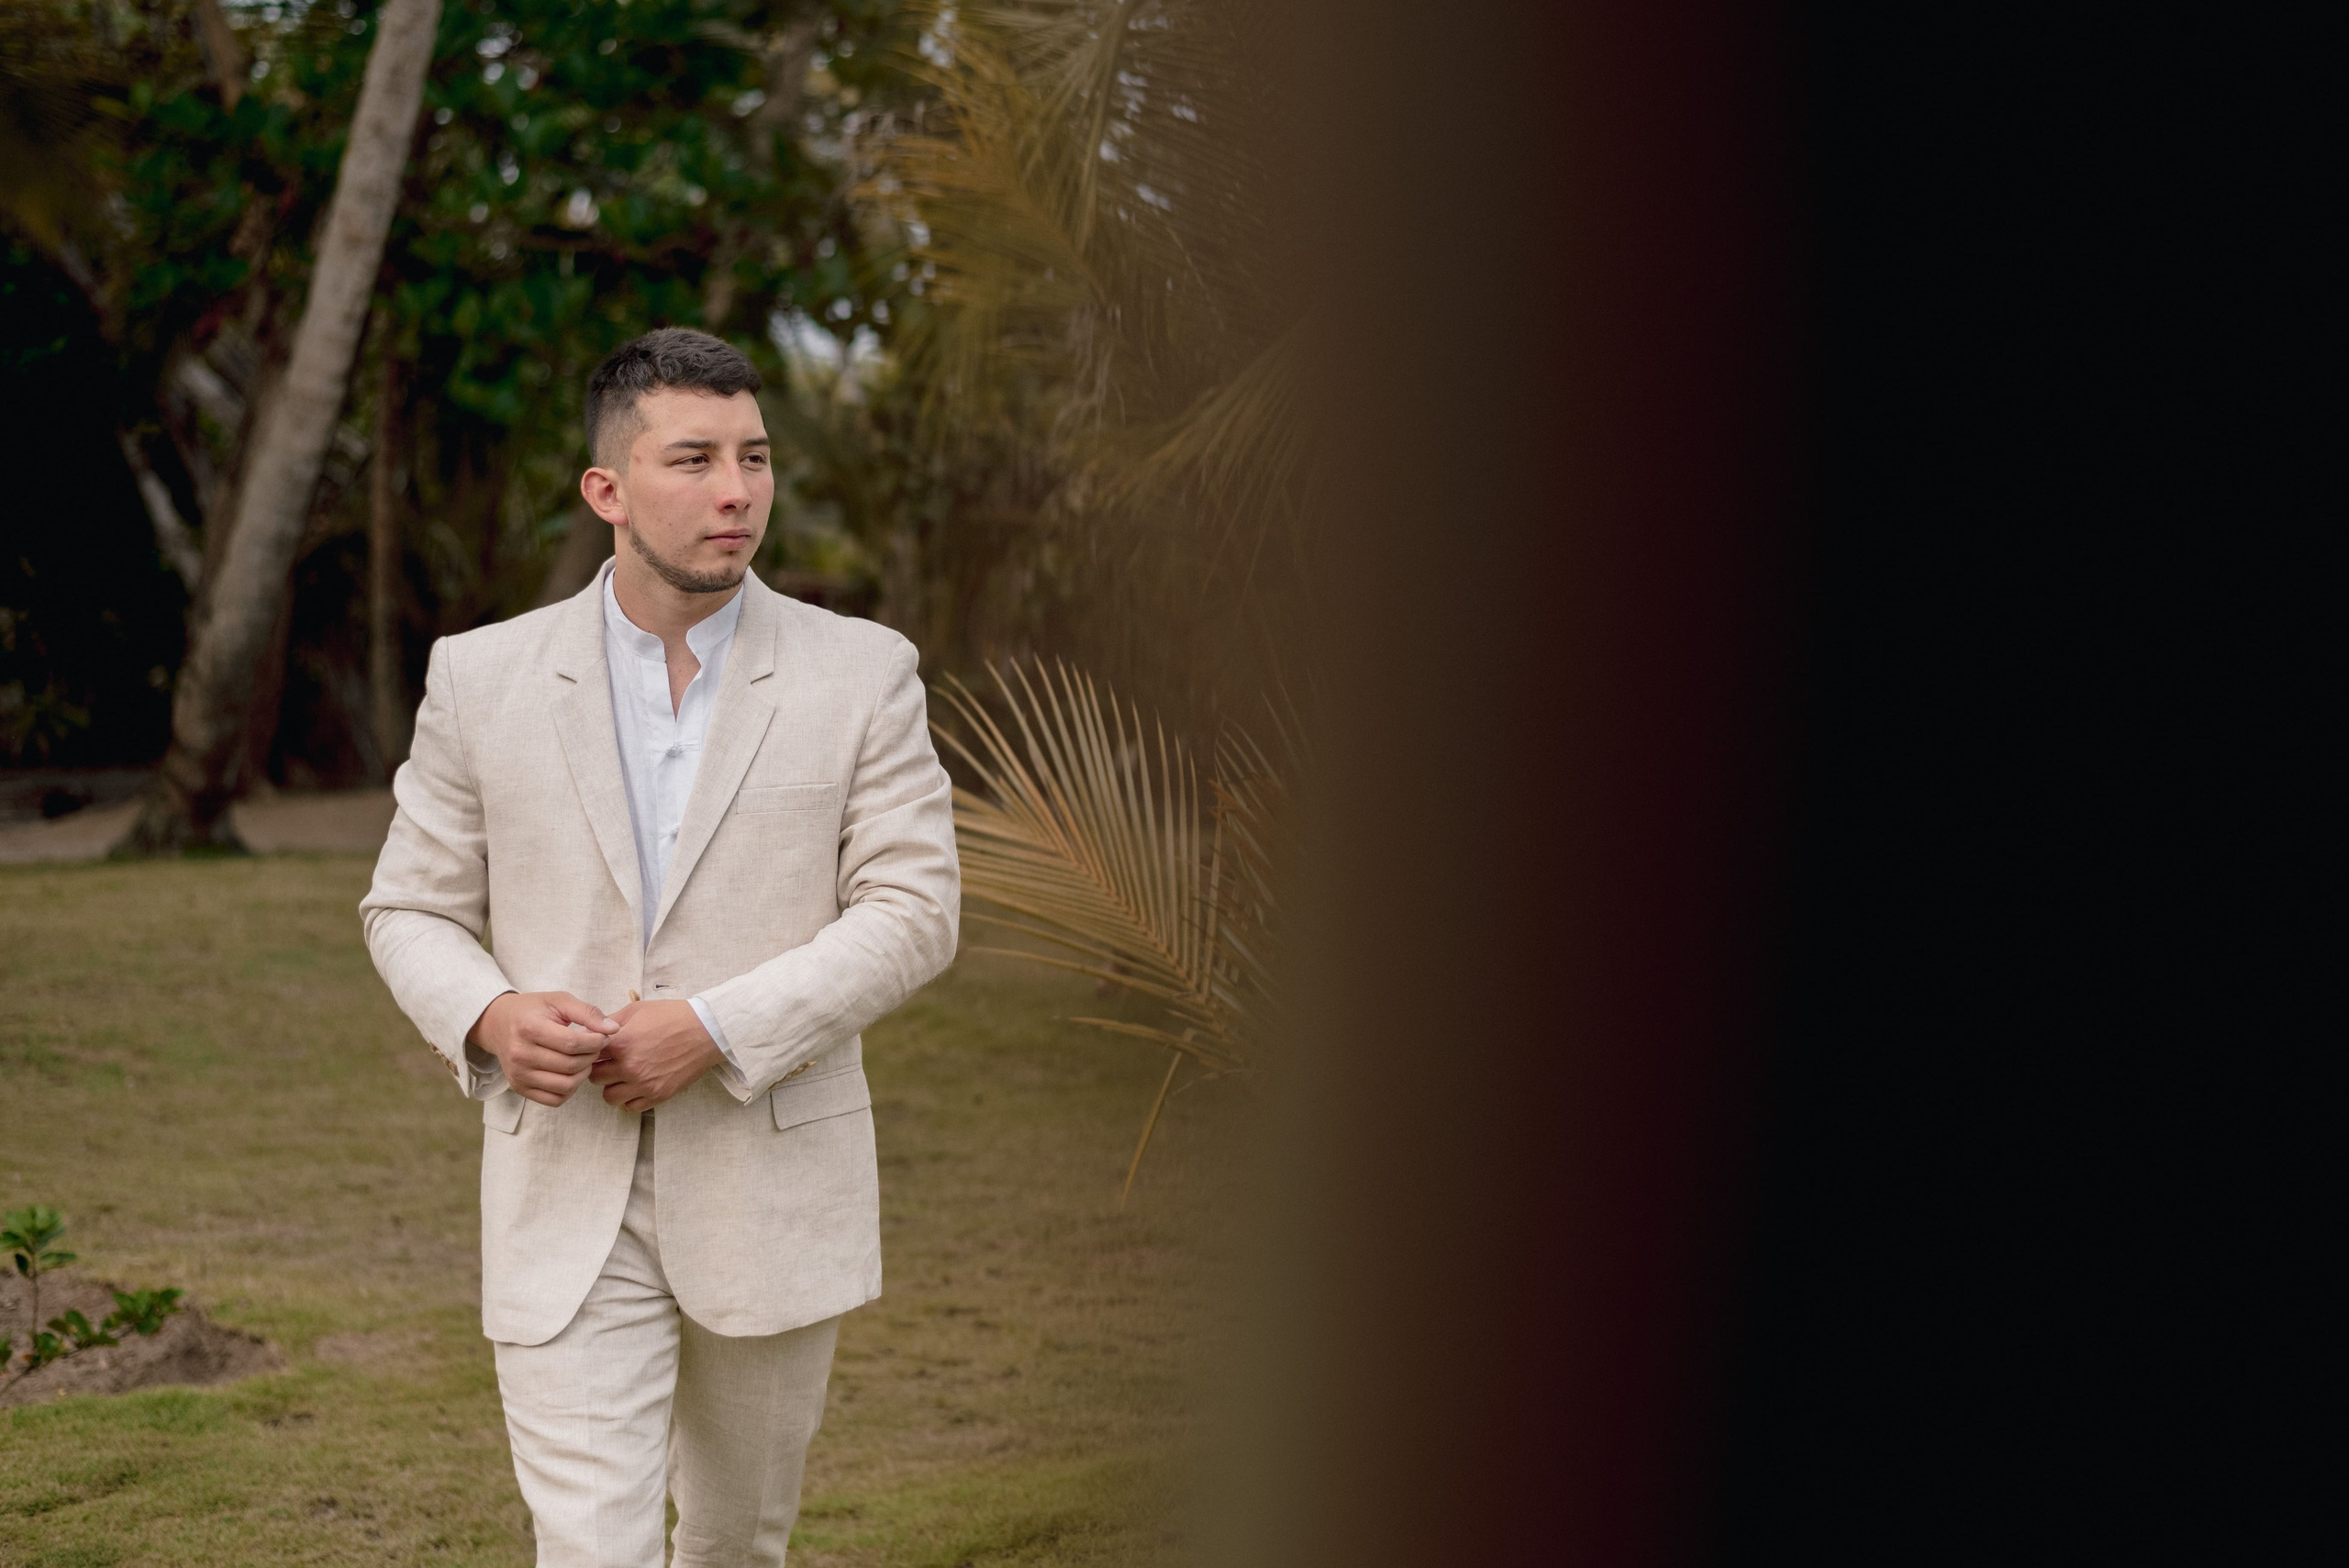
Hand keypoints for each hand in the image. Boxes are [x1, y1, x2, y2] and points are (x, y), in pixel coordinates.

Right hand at [467, 991, 617, 1106]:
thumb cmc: (533, 1010)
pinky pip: (554, 1100)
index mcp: (529, 1028)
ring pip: (565, 1086)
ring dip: (583, 1074)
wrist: (499, 1023)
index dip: (595, 1042)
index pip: (572, 1043)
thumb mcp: (559, 1001)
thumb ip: (587, 1012)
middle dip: (591, 1057)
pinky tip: (571, 1073)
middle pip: (570, 1065)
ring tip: (584, 1059)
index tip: (603, 1036)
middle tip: (595, 1047)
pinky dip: (570, 1090)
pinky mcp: (519, 1088)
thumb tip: (613, 1030)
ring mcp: (518, 1075)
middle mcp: (520, 1054)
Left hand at [589, 999, 722, 1112]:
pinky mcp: (658, 1095)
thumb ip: (611, 1022)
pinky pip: (631, 1107)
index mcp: (621, 1043)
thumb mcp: (638, 1010)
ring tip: (623, 1075)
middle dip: (600, 1069)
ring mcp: (644, 1084)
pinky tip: (637, 1085)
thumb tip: (592, 1031)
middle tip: (610, 1062)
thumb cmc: (673, 1016)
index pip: (589, 1055)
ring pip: (609, 1097)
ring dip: (613, 1086)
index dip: (591, 1051)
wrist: (706, 1031)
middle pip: (595, 1078)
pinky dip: (630, 1098)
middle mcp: (629, 1067)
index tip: (599, 1049)